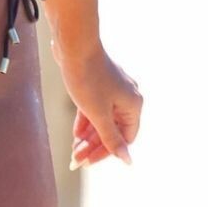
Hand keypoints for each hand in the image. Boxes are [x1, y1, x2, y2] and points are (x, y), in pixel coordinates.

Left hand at [55, 42, 142, 169]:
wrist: (74, 45)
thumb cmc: (88, 78)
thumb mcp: (98, 114)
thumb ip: (111, 138)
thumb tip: (128, 160)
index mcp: (133, 105)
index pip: (124, 138)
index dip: (106, 152)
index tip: (88, 162)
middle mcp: (127, 98)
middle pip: (113, 130)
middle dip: (94, 146)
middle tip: (76, 160)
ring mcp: (113, 90)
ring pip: (102, 120)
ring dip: (88, 136)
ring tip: (74, 150)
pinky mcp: (99, 84)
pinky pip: (95, 109)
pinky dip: (86, 121)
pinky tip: (75, 134)